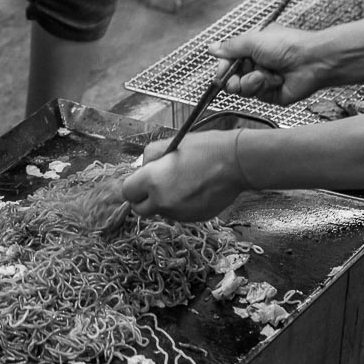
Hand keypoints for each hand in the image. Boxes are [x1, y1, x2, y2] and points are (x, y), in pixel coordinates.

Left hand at [122, 130, 247, 221]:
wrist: (237, 163)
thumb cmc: (204, 149)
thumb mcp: (169, 144)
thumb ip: (149, 158)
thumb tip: (142, 168)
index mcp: (152, 181)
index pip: (127, 193)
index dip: (133, 186)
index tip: (140, 180)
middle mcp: (162, 202)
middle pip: (140, 210)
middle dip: (144, 199)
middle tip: (156, 184)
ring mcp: (179, 214)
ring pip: (161, 212)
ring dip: (164, 201)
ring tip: (182, 181)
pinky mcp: (194, 220)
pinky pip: (178, 214)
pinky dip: (180, 205)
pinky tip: (194, 189)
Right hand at [210, 26, 333, 104]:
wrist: (311, 61)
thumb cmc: (287, 44)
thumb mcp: (253, 40)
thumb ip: (230, 47)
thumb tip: (211, 47)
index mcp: (252, 47)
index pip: (228, 60)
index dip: (222, 67)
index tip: (221, 71)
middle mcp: (256, 63)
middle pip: (232, 77)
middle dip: (233, 79)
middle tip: (235, 80)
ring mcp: (263, 79)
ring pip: (242, 88)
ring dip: (250, 82)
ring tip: (262, 75)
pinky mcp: (271, 93)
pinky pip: (257, 95)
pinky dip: (263, 87)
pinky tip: (274, 79)